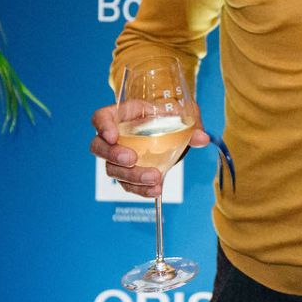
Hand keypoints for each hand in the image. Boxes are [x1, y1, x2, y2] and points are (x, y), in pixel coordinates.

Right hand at [90, 99, 209, 198]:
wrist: (174, 130)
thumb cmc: (171, 115)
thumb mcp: (183, 111)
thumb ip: (191, 122)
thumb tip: (202, 138)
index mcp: (124, 114)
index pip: (101, 117)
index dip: (102, 126)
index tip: (112, 136)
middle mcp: (117, 136)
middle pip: (99, 147)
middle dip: (113, 155)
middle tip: (132, 159)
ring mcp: (119, 157)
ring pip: (113, 170)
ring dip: (132, 176)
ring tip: (154, 178)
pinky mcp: (129, 174)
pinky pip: (128, 185)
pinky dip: (141, 190)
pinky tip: (156, 190)